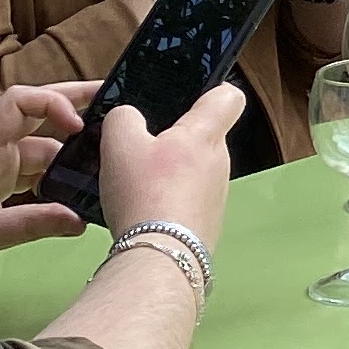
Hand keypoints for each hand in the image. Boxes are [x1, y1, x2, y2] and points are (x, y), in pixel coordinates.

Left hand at [0, 80, 97, 272]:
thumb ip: (34, 224)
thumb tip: (80, 221)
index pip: (19, 102)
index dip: (53, 104)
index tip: (78, 126)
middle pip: (34, 114)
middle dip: (71, 106)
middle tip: (113, 102)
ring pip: (37, 147)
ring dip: (67, 151)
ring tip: (105, 156)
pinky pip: (31, 172)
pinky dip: (55, 176)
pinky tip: (77, 187)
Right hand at [96, 82, 244, 259]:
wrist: (159, 258)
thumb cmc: (145, 194)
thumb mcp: (119, 143)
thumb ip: (123, 118)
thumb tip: (128, 117)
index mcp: (206, 134)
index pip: (228, 96)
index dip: (209, 91)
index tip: (185, 99)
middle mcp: (220, 162)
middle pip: (202, 136)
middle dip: (173, 139)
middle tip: (140, 147)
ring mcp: (216, 195)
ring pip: (191, 170)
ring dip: (167, 173)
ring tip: (133, 183)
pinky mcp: (205, 222)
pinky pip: (185, 199)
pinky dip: (165, 201)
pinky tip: (139, 210)